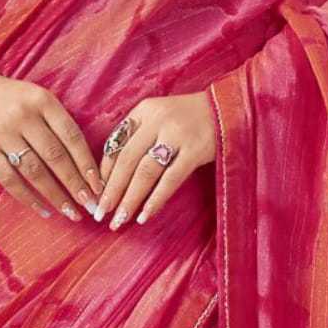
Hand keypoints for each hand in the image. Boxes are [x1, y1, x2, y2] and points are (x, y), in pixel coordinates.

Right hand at [0, 74, 103, 218]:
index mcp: (43, 101)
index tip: (98, 186)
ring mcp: (2, 133)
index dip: (87, 163)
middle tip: (90, 206)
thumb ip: (60, 125)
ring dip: (55, 195)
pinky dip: (28, 198)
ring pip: (34, 171)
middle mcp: (23, 116)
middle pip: (55, 156)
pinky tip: (44, 211)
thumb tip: (86, 167)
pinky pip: (10, 179)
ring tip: (71, 212)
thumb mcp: (40, 100)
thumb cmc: (16, 102)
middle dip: (75, 184)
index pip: (72, 136)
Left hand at [91, 91, 216, 227]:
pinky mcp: (196, 150)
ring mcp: (177, 134)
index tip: (97, 194)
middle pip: (126, 160)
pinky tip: (145, 215)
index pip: (116, 144)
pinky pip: (171, 180)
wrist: (230, 108)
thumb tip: (113, 177)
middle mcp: (157, 119)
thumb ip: (139, 137)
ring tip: (119, 220)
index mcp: (144, 110)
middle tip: (100, 213)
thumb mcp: (161, 118)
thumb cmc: (191, 118)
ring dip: (130, 199)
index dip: (104, 172)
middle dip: (112, 190)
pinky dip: (155, 199)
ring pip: (145, 172)